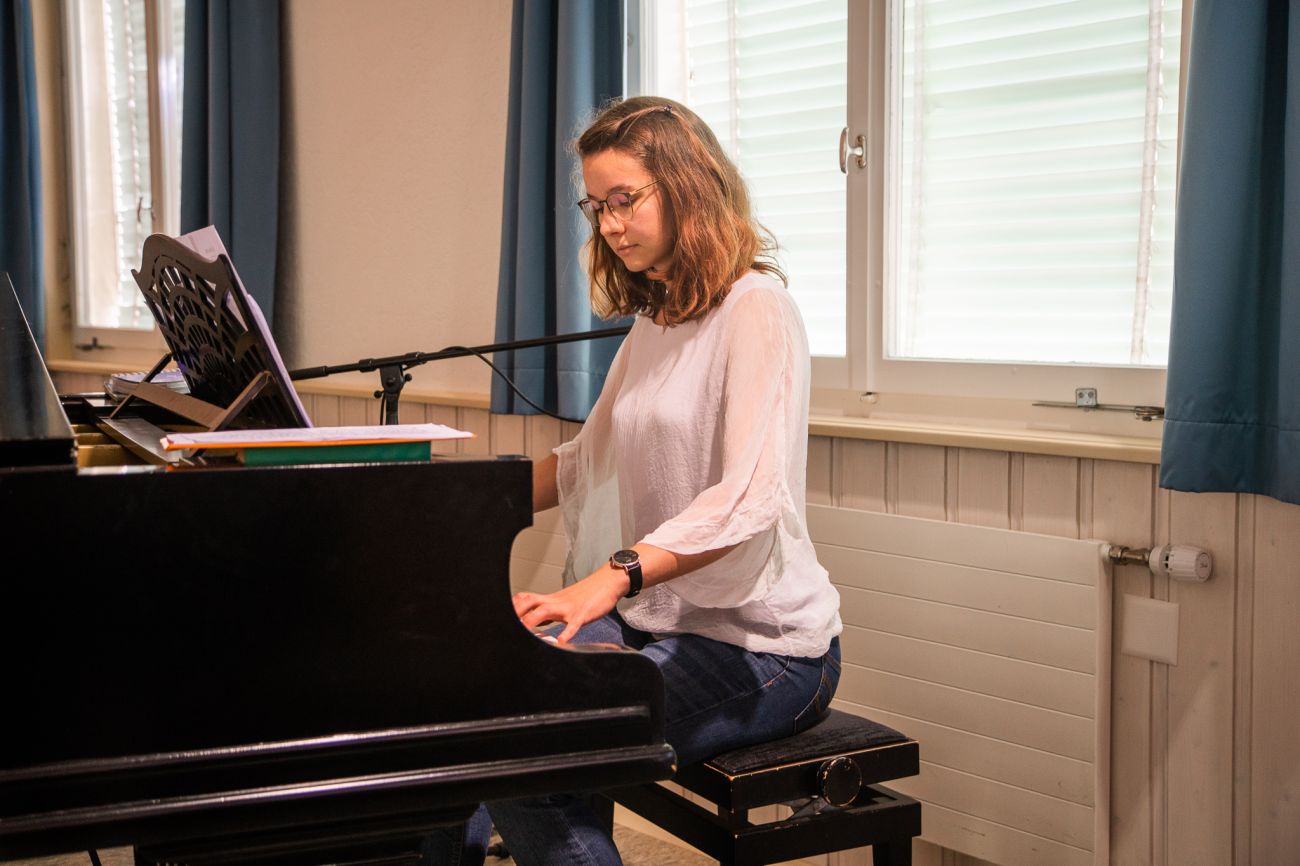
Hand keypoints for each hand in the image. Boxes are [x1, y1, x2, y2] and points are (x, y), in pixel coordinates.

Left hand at [513, 566, 628, 643]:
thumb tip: (533, 623)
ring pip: (546, 610)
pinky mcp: (583, 613)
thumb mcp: (564, 603)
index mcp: (551, 599)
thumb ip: (548, 614)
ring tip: (524, 635)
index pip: (526, 599)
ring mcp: (569, 607)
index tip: (498, 617)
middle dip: (516, 613)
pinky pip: (574, 623)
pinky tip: (561, 642)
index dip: (512, 607)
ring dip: (533, 621)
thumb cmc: (587, 595)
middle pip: (530, 602)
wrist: (608, 582)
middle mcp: (556, 601)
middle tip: (504, 626)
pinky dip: (567, 632)